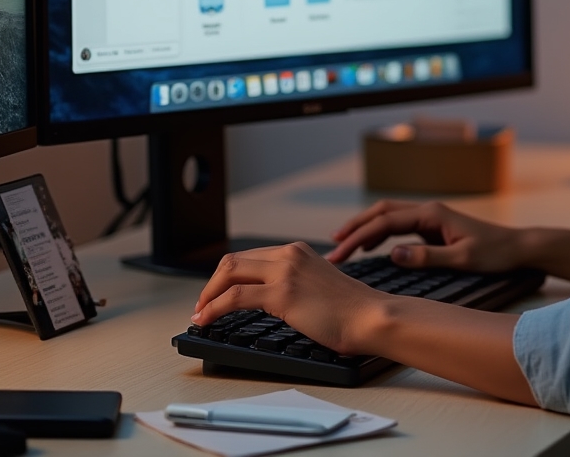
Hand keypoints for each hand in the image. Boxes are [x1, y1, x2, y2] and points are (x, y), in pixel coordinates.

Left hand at [192, 241, 378, 353]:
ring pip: (229, 274)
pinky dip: (213, 308)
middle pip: (233, 261)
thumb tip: (270, 297)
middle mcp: (289, 255)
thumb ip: (295, 281)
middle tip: (203, 304)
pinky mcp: (281, 293)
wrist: (369, 315)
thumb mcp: (317, 283)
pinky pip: (233, 297)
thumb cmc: (350, 309)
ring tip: (200, 313)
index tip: (216, 293)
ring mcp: (284, 272)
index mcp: (297, 250)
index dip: (226, 276)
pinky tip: (205, 319)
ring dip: (208, 295)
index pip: (250, 257)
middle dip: (212, 284)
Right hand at [327, 199, 522, 270]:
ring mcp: (431, 217)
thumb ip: (427, 257)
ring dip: (365, 227)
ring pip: (389, 216)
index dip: (358, 237)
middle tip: (333, 246)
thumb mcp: (462, 260)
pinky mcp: (434, 226)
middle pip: (382, 212)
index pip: (385, 223)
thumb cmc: (494, 253)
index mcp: (431, 214)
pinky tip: (371, 247)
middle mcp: (428, 210)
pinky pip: (399, 225)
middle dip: (355, 227)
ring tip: (343, 244)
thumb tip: (393, 253)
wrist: (517, 247)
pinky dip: (380, 232)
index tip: (339, 254)